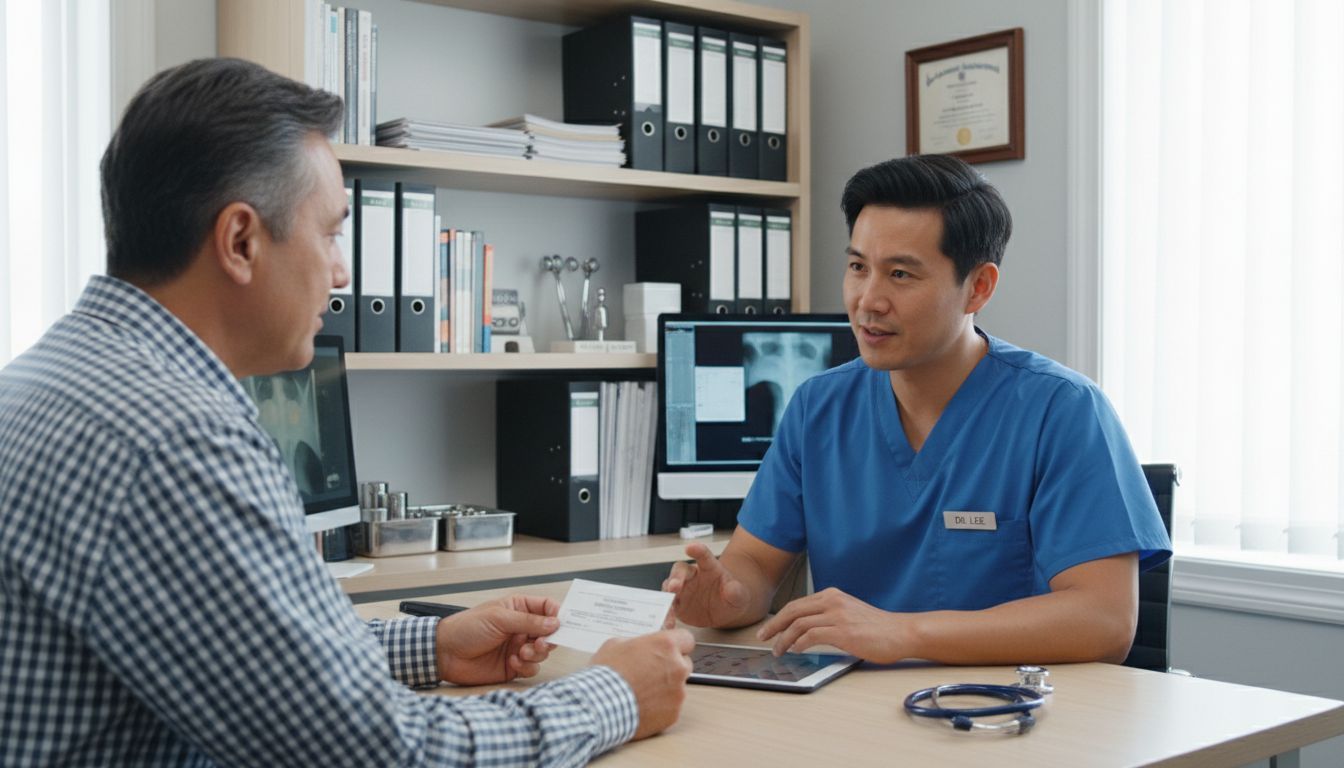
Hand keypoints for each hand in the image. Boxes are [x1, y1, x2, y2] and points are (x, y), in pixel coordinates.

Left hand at [435, 594, 559, 685]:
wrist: (445, 653)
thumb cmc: (467, 628)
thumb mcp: (499, 618)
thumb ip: (529, 621)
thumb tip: (556, 623)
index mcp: (519, 608)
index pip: (547, 608)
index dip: (558, 615)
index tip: (563, 624)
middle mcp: (521, 628)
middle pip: (550, 632)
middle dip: (549, 639)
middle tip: (541, 643)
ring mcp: (518, 647)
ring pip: (543, 652)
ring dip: (537, 653)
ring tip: (521, 653)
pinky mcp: (514, 667)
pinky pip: (532, 668)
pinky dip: (527, 667)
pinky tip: (513, 663)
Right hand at [591, 629, 694, 740]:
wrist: (599, 706)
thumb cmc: (606, 675)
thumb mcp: (615, 645)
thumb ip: (636, 644)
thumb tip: (638, 648)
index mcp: (666, 646)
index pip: (686, 639)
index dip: (677, 644)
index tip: (670, 649)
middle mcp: (677, 667)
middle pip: (684, 663)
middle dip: (671, 667)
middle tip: (651, 672)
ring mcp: (678, 692)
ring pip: (678, 687)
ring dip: (665, 688)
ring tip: (642, 692)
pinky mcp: (673, 713)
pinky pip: (671, 707)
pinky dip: (660, 707)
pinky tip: (642, 706)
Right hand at [661, 543, 751, 627]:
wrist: (726, 611)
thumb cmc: (732, 597)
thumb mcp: (739, 595)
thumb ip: (735, 591)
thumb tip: (731, 589)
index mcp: (709, 567)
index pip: (703, 556)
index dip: (697, 550)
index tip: (690, 547)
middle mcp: (692, 575)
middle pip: (680, 570)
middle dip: (675, 577)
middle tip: (673, 587)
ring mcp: (683, 589)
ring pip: (669, 587)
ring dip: (667, 596)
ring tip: (669, 607)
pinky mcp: (677, 604)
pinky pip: (668, 606)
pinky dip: (666, 613)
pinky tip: (668, 621)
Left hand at [756, 587, 905, 663]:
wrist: (901, 632)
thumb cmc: (877, 628)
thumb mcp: (849, 614)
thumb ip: (829, 617)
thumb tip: (806, 631)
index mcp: (832, 596)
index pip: (798, 604)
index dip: (779, 617)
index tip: (769, 630)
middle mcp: (833, 601)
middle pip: (793, 611)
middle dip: (774, 626)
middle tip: (762, 638)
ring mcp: (838, 616)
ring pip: (799, 624)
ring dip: (784, 639)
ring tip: (778, 651)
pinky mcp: (844, 632)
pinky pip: (812, 635)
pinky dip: (799, 643)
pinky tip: (796, 650)